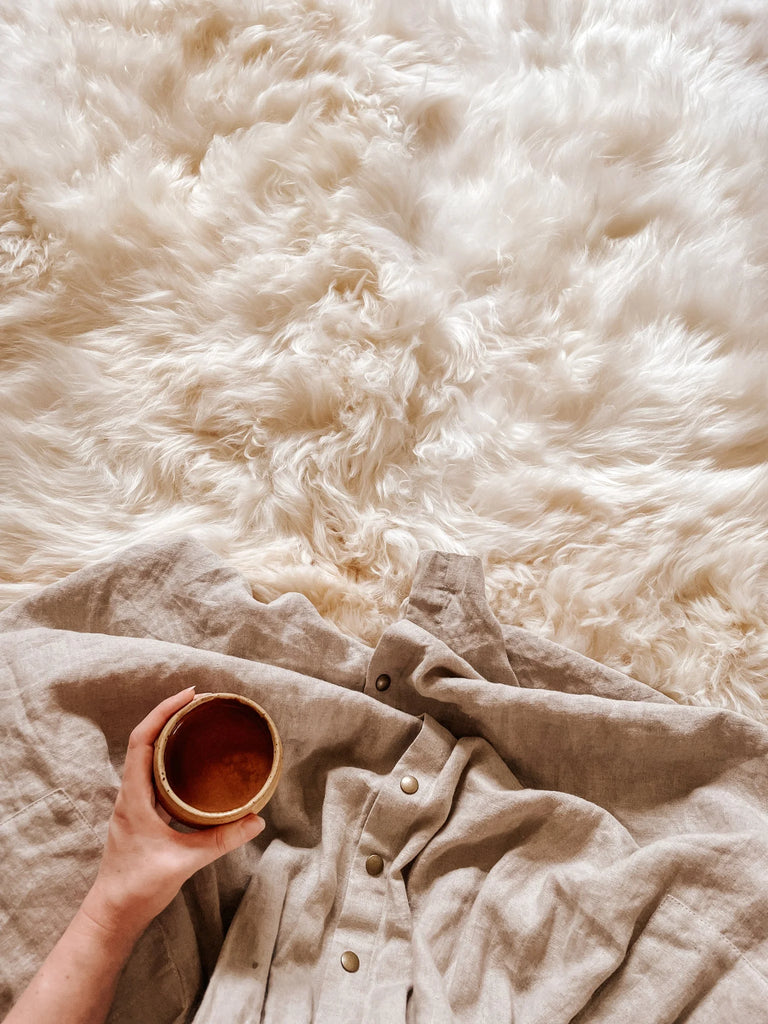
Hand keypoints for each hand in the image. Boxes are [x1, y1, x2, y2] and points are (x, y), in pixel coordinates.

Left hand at [80, 687, 264, 946]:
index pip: (142, 740)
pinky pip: (154, 775)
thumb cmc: (138, 886)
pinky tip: (191, 765)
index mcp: (134, 796)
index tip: (189, 695)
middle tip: (200, 703)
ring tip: (198, 725)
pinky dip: (170, 759)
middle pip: (145, 741)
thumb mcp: (185, 861)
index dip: (163, 712)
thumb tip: (257, 819)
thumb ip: (221, 840)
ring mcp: (134, 804)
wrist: (113, 914)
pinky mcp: (141, 816)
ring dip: (169, 736)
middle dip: (171, 716)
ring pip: (147, 757)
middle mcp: (130, 794)